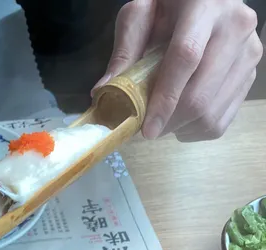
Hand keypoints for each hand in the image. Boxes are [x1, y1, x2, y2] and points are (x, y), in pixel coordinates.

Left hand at [95, 0, 262, 141]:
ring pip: (210, 114)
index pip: (186, 57)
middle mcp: (236, 27)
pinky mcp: (251, 76)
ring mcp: (249, 53)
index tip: (146, 129)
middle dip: (168, 122)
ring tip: (163, 120)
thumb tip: (104, 92)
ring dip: (179, 129)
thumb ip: (124, 49)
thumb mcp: (142, 15)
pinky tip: (181, 119)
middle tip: (146, 129)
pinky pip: (220, 123)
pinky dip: (194, 131)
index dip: (164, 98)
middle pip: (200, 95)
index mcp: (206, 6)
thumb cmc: (170, 8)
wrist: (208, 0)